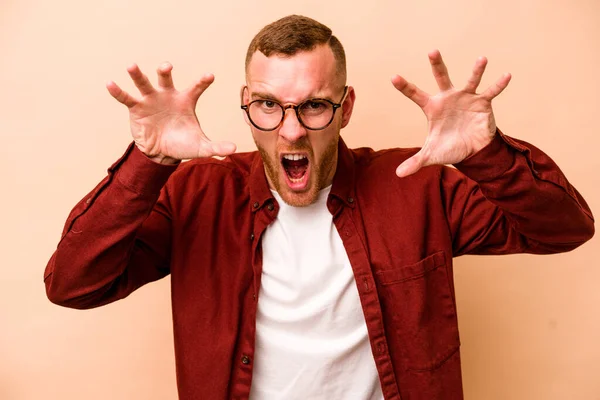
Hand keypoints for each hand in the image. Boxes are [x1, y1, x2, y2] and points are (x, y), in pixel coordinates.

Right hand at [106, 63, 236, 163]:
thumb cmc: (183, 143)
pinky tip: (110, 83)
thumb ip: (216, 147)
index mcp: (185, 101)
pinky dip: (118, 91)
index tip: (210, 76)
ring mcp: (151, 100)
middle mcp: (167, 95)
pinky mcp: (136, 108)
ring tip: (131, 66)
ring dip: (137, 75)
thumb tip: (233, 151)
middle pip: (165, 78)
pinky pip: (126, 98)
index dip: (202, 81)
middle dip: (164, 71)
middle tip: (166, 66)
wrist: (162, 152)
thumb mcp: (200, 147)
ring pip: (144, 83)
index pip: (196, 88)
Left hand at [391, 50, 510, 176]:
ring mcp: (466, 98)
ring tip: (482, 58)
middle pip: (442, 78)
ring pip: (470, 81)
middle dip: (437, 65)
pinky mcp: (483, 103)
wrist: (473, 152)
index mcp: (433, 108)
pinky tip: (507, 75)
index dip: (405, 87)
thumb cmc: (450, 148)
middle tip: (432, 51)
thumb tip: (398, 174)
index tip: (393, 77)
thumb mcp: (431, 156)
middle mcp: (449, 98)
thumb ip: (415, 162)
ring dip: (476, 70)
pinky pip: (492, 92)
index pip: (416, 95)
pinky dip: (499, 85)